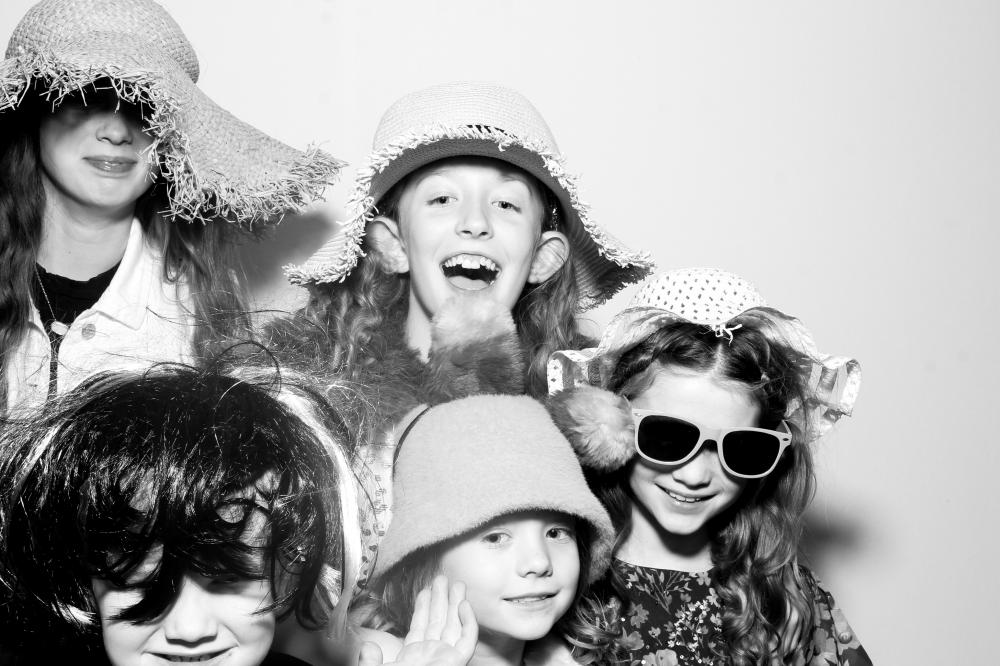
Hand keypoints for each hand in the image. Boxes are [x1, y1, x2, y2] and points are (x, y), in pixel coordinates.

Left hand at [358, 575, 477, 665]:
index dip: (423, 607)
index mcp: (412, 658)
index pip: (420, 626)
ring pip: (453, 626)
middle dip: (442, 599)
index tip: (425, 589)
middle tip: (443, 578)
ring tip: (457, 584)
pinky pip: (467, 640)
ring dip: (456, 604)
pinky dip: (468, 622)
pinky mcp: (457, 662)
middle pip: (439, 621)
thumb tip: (367, 647)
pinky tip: (464, 606)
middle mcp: (431, 655)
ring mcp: (445, 658)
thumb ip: (371, 661)